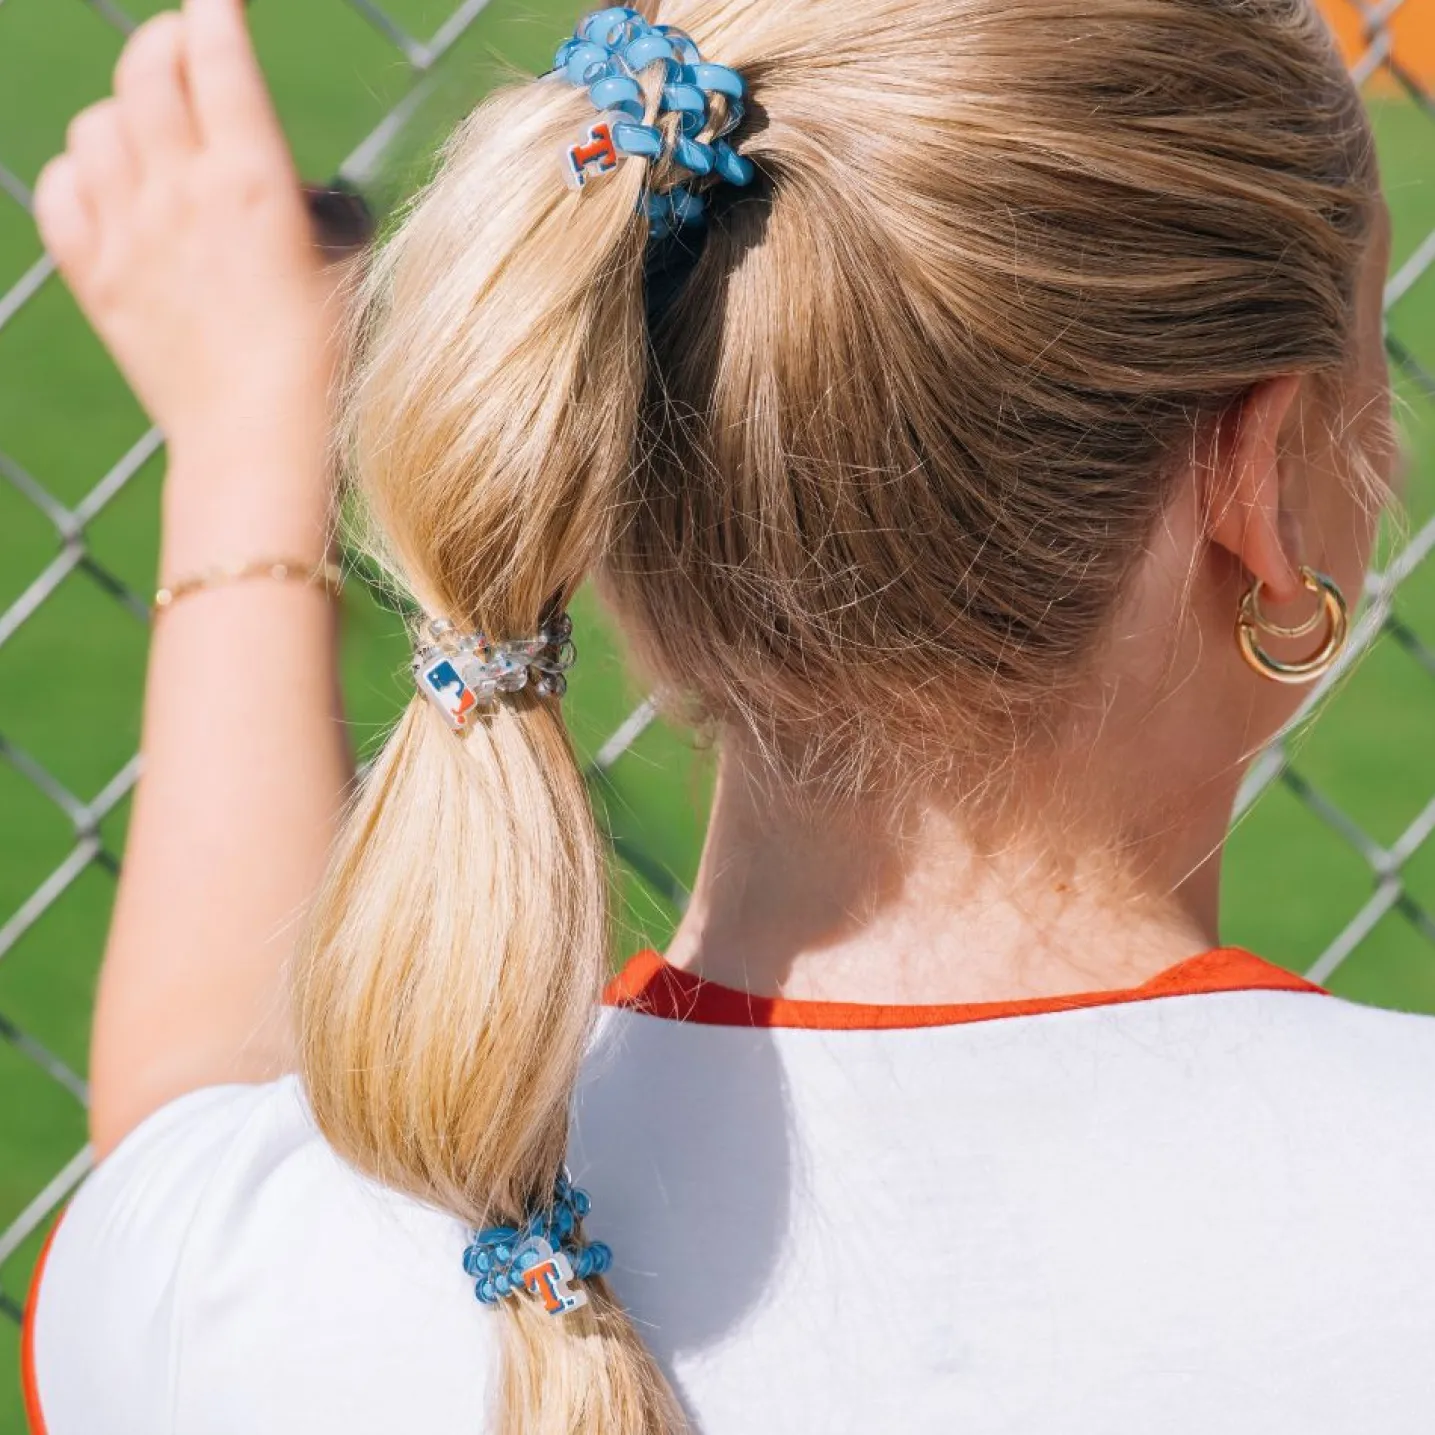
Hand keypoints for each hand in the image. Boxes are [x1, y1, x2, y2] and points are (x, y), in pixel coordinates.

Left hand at [34, 0, 338, 482]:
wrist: (260, 444)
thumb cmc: (324, 366)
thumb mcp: (342, 270)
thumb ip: (306, 207)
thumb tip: (283, 187)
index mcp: (254, 183)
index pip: (218, 56)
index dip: (216, 11)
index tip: (220, 1)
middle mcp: (180, 193)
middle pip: (146, 68)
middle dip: (167, 43)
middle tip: (186, 53)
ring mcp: (130, 234)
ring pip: (96, 123)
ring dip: (123, 111)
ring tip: (152, 132)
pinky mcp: (97, 279)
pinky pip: (60, 189)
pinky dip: (79, 173)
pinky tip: (110, 188)